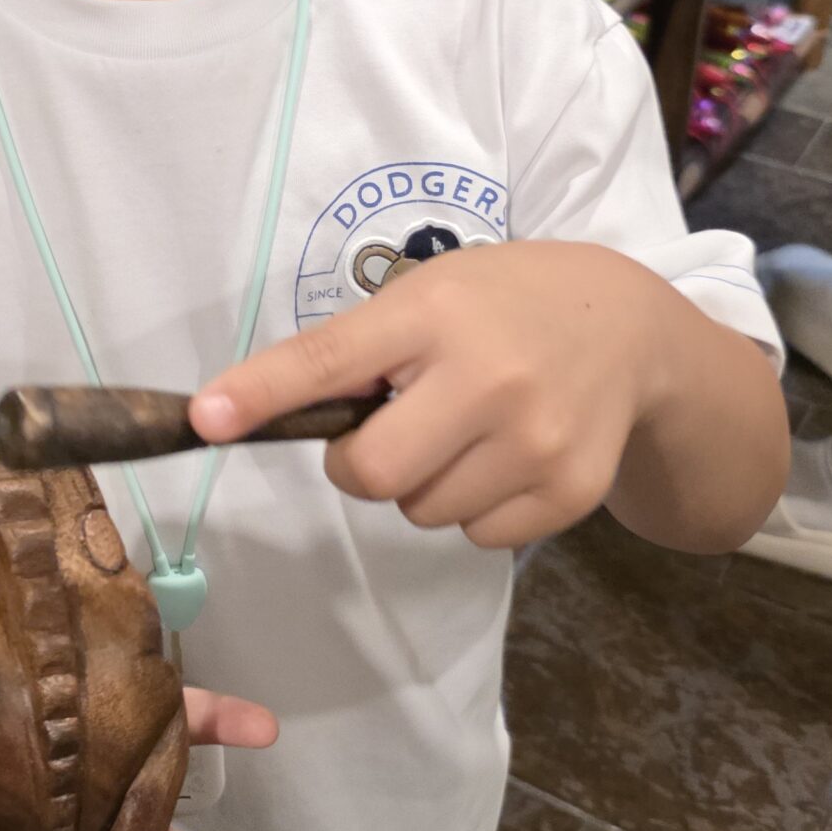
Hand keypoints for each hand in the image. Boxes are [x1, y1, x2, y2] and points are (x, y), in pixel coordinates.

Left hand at [192, 240, 674, 549]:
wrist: (626, 329)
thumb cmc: (501, 305)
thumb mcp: (427, 295)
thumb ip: (349, 349)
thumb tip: (240, 411)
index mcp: (436, 315)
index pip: (330, 360)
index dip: (263, 393)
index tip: (205, 419)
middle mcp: (490, 378)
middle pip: (372, 474)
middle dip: (363, 463)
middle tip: (394, 424)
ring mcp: (537, 441)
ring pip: (422, 512)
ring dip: (423, 484)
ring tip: (464, 428)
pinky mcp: (570, 492)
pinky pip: (476, 535)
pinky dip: (474, 506)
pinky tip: (503, 455)